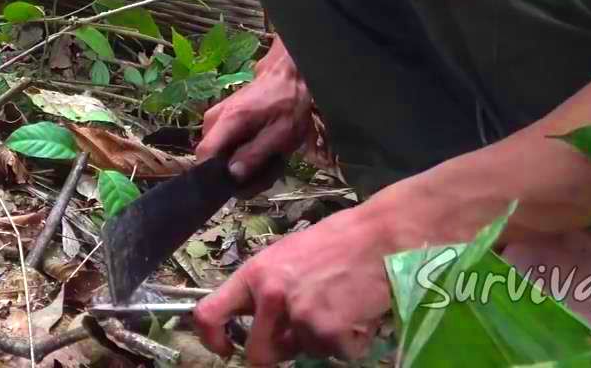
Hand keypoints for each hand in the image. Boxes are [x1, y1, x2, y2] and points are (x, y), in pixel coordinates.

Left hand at [191, 207, 393, 363]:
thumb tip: (257, 320)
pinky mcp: (330, 334)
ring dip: (321, 339)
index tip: (226, 349)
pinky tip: (358, 313)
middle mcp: (271, 297)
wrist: (381, 236)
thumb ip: (267, 288)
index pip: (208, 313)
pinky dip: (348, 342)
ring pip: (304, 353)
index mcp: (255, 274)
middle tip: (301, 335)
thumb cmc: (338, 241)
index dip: (212, 339)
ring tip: (340, 306)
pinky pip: (336, 354)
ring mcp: (300, 317)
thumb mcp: (287, 256)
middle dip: (279, 352)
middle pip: (258, 354)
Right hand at [195, 39, 312, 189]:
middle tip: (264, 174)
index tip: (238, 185)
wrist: (289, 74)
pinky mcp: (222, 119)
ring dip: (241, 164)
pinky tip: (262, 153)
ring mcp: (216, 118)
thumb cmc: (289, 102)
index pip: (204, 154)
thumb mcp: (281, 134)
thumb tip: (232, 176)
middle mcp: (214, 118)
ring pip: (218, 154)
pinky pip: (224, 145)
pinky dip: (241, 153)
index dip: (216, 176)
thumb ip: (255, 155)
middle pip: (212, 158)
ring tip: (268, 162)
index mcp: (228, 120)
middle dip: (235, 173)